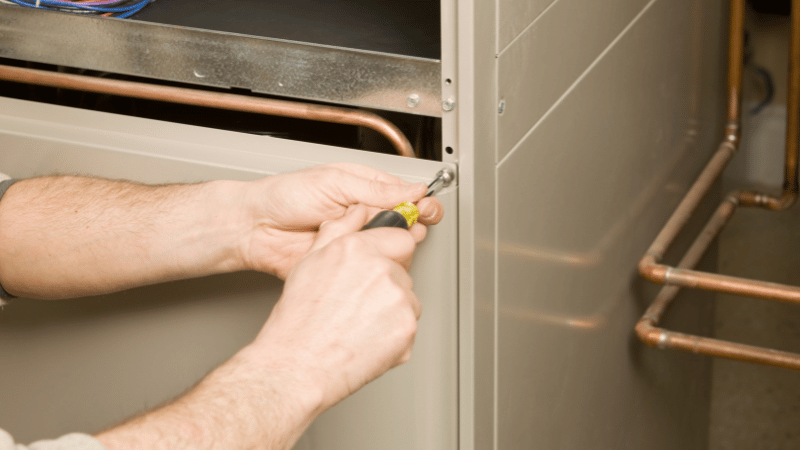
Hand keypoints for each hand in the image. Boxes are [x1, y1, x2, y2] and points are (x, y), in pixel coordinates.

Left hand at [237, 163, 443, 278]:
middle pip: (403, 222)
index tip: (426, 208)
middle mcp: (363, 215)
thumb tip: (413, 189)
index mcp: (364, 189)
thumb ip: (375, 189)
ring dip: (395, 244)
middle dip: (413, 224)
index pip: (404, 194)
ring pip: (391, 247)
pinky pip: (370, 267)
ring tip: (385, 237)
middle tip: (412, 224)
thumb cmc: (286, 197)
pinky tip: (372, 256)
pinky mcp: (347, 264)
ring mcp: (356, 240)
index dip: (420, 202)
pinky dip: (375, 264)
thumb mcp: (335, 183)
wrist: (257, 228)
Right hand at [248, 205, 421, 410]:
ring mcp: (398, 299)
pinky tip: (367, 338)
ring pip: (408, 299)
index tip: (382, 265)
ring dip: (392, 310)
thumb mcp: (309, 262)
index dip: (390, 253)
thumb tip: (356, 212)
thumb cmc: (298, 321)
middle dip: (388, 285)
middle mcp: (381, 270)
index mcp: (358, 249)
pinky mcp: (407, 328)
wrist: (298, 365)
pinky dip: (394, 334)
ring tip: (359, 324)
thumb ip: (338, 230)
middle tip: (358, 304)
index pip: (400, 238)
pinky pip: (409, 326)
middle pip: (403, 271)